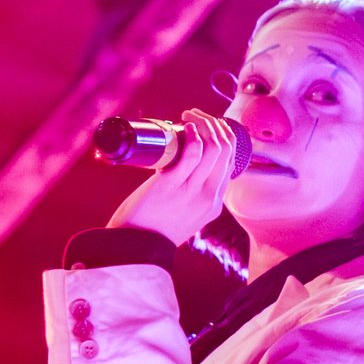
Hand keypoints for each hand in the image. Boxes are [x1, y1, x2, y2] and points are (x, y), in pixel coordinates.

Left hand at [107, 109, 235, 244]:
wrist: (132, 249)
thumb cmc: (151, 229)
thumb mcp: (182, 215)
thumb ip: (189, 195)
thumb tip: (182, 165)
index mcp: (214, 203)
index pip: (231, 161)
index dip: (223, 136)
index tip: (207, 124)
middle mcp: (209, 197)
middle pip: (226, 150)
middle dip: (214, 124)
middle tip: (195, 115)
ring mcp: (191, 192)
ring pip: (214, 148)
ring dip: (203, 123)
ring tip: (189, 116)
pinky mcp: (170, 186)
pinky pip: (192, 154)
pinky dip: (192, 135)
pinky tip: (186, 126)